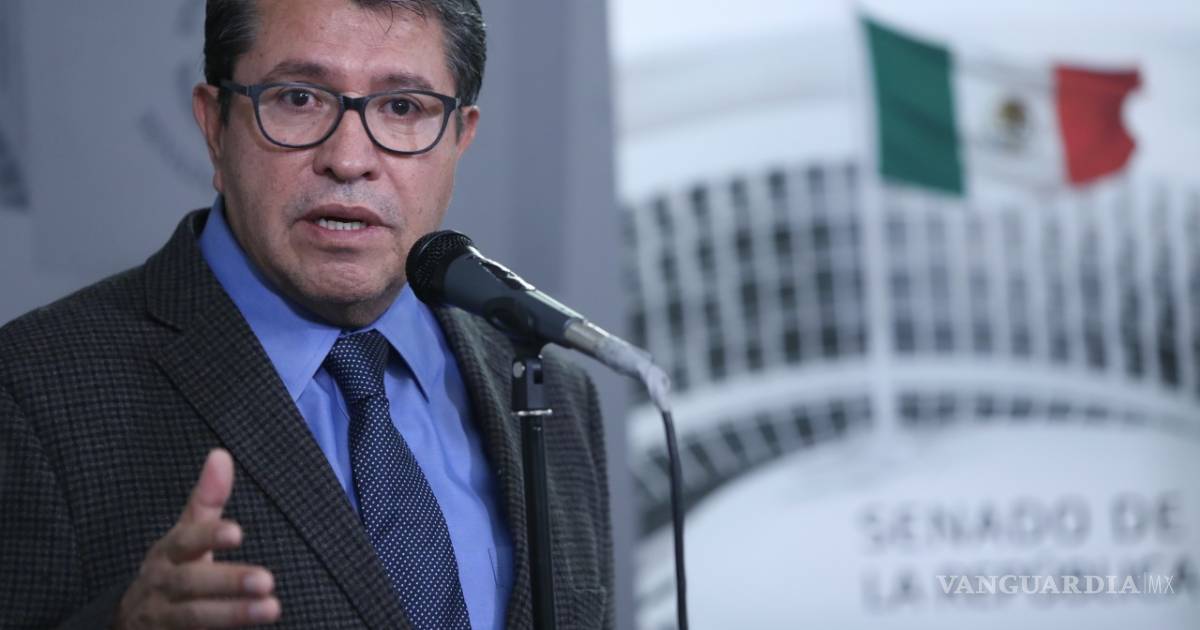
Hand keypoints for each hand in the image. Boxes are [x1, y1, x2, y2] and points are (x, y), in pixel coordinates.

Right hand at [114, 449, 280, 627]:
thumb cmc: (172, 571)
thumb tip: (221, 455)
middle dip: (228, 582)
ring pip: (192, 617)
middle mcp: (160, 586)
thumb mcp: (185, 536)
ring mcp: (160, 619)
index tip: (238, 532)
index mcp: (167, 554)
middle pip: (189, 583)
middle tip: (267, 581)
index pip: (185, 541)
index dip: (209, 536)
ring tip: (272, 608)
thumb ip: (206, 500)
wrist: (131, 623)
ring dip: (232, 614)